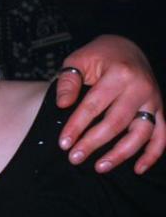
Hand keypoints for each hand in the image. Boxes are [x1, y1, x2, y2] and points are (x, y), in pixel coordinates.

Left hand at [55, 35, 164, 173]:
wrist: (128, 47)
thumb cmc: (99, 55)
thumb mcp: (79, 59)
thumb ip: (69, 81)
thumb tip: (62, 105)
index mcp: (119, 73)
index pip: (94, 105)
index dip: (77, 125)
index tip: (63, 142)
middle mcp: (140, 88)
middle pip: (116, 122)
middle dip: (93, 143)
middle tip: (74, 158)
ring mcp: (153, 101)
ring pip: (141, 133)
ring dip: (121, 154)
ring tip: (100, 167)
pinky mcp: (161, 110)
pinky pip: (162, 136)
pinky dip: (152, 154)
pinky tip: (137, 169)